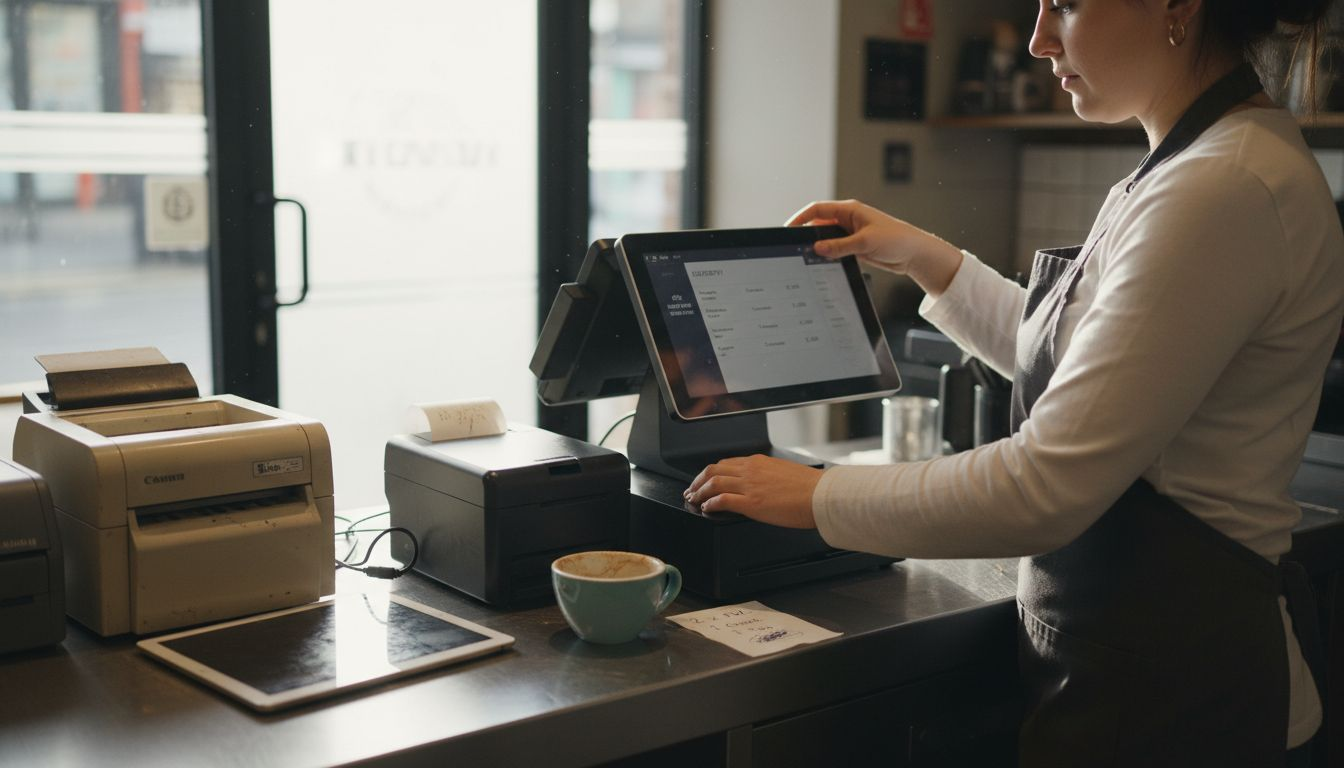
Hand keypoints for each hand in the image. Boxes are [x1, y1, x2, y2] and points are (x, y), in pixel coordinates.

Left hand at [683, 455, 823, 528]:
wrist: (821, 495)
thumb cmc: (810, 488)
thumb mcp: (785, 474)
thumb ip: (769, 477)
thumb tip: (763, 486)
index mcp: (759, 462)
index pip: (727, 463)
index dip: (712, 472)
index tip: (706, 479)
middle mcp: (750, 470)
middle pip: (713, 470)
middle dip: (698, 480)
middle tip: (692, 490)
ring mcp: (749, 486)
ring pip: (713, 483)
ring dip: (699, 492)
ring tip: (693, 500)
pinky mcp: (751, 503)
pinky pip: (722, 500)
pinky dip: (710, 504)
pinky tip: (706, 509)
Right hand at [787, 199, 963, 296]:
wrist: (915, 254)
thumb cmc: (896, 239)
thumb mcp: (864, 242)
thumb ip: (839, 246)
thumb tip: (817, 248)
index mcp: (850, 210)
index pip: (817, 209)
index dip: (801, 218)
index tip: (788, 229)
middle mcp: (848, 220)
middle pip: (819, 224)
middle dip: (807, 235)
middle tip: (795, 248)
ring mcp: (851, 234)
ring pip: (826, 239)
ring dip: (819, 247)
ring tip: (807, 258)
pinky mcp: (855, 247)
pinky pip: (835, 250)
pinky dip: (828, 255)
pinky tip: (822, 264)